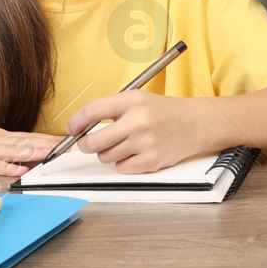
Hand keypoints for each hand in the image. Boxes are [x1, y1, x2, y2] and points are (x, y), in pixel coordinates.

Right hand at [0, 117, 61, 176]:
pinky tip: (21, 171)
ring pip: (14, 151)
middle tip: (71, 147)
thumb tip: (11, 156)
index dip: (47, 140)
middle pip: (26, 141)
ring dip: (35, 154)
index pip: (27, 136)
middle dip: (50, 145)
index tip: (66, 142)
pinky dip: (8, 168)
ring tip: (55, 156)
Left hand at [67, 91, 215, 173]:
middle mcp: (138, 120)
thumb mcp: (138, 99)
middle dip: (86, 145)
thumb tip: (78, 128)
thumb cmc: (162, 112)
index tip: (71, 129)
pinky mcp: (151, 160)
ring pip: (105, 157)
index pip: (91, 111)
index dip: (75, 122)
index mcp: (132, 100)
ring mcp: (145, 142)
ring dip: (109, 153)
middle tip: (90, 143)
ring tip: (125, 144)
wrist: (194, 123)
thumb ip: (110, 110)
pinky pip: (121, 168)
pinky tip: (137, 153)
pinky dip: (125, 163)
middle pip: (92, 142)